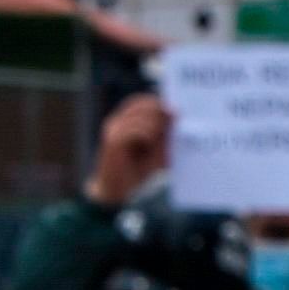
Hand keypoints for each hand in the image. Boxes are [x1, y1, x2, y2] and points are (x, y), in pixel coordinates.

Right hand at [86, 93, 171, 208]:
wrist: (119, 189)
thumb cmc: (139, 170)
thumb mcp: (158, 151)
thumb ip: (164, 133)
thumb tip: (173, 112)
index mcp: (127, 121)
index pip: (142, 100)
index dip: (159, 104)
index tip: (176, 114)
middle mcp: (118, 121)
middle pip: (143, 104)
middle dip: (160, 115)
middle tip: (166, 131)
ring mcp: (114, 129)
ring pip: (141, 116)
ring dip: (154, 128)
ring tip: (153, 143)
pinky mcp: (113, 140)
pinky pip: (135, 130)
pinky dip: (146, 135)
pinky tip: (147, 144)